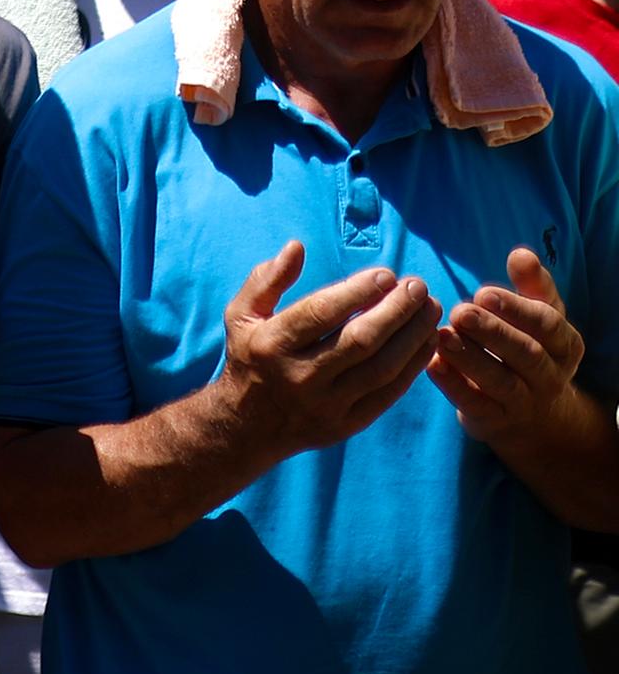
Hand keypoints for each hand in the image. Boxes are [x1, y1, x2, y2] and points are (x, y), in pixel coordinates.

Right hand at [216, 241, 438, 459]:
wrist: (247, 425)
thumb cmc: (249, 357)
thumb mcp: (242, 315)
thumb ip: (267, 280)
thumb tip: (297, 248)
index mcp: (270, 344)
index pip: (321, 313)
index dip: (358, 291)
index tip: (386, 274)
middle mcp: (298, 376)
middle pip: (359, 340)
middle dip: (395, 310)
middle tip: (418, 286)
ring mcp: (325, 404)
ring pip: (381, 367)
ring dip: (413, 335)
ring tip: (430, 308)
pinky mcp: (346, 425)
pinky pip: (389, 393)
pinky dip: (414, 365)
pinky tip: (427, 340)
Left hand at [430, 246, 587, 448]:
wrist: (534, 416)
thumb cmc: (530, 349)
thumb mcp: (539, 319)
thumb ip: (531, 287)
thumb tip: (522, 253)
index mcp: (564, 345)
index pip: (548, 325)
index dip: (517, 309)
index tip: (483, 291)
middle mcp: (550, 375)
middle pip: (526, 353)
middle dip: (493, 332)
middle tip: (460, 311)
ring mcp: (524, 402)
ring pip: (501, 381)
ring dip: (470, 358)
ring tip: (442, 335)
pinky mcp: (495, 421)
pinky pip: (476, 405)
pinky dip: (453, 385)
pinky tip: (431, 364)